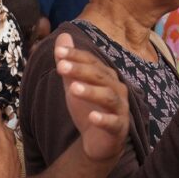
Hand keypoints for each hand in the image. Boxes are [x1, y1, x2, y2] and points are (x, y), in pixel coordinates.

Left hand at [54, 32, 128, 161]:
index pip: (92, 62)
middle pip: (100, 77)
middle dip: (81, 70)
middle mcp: (117, 89)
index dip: (77, 56)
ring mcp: (120, 109)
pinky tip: (92, 117)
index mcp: (107, 77)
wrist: (99, 141)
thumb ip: (69, 63)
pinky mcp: (118, 128)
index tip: (59, 52)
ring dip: (91, 92)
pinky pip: (113, 123)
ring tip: (73, 88)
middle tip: (61, 66)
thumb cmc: (88, 108)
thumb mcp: (74, 84)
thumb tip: (62, 36)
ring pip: (108, 97)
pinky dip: (103, 119)